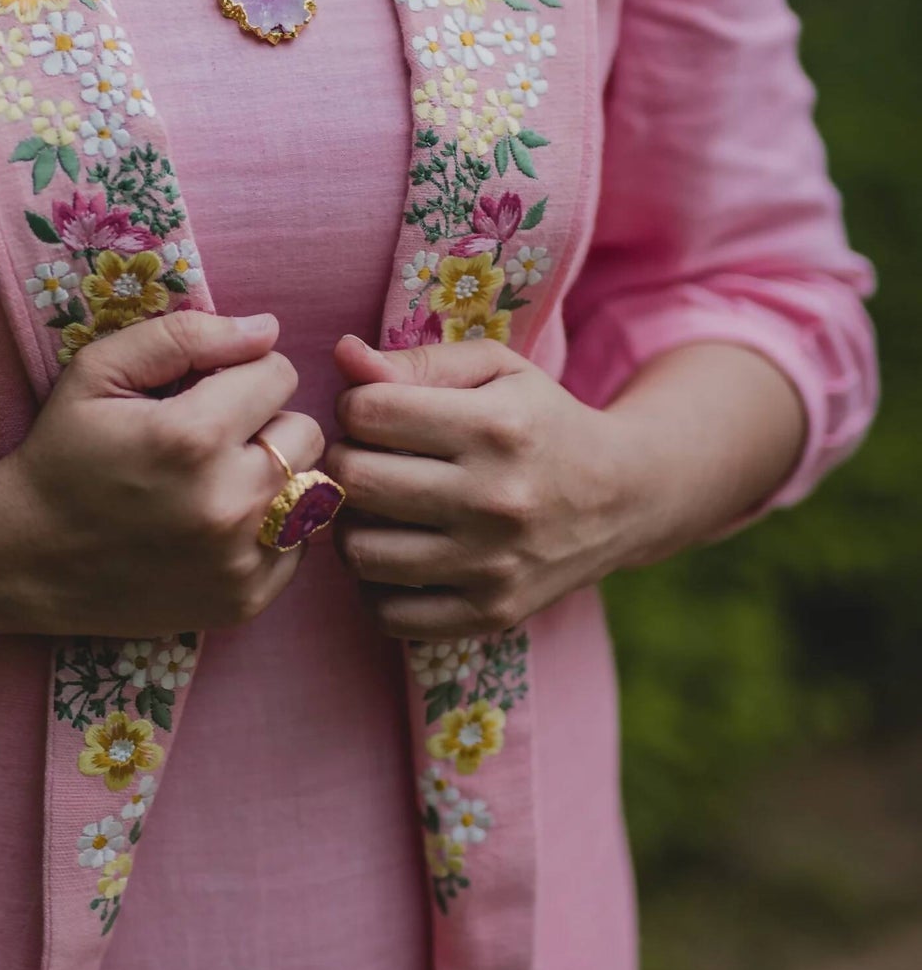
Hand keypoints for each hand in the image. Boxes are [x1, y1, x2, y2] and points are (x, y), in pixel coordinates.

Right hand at [0, 311, 323, 636]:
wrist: (26, 558)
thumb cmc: (63, 454)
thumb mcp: (99, 372)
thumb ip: (185, 337)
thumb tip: (267, 329)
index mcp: (193, 437)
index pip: (279, 374)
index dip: (243, 374)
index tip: (205, 393)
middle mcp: (227, 502)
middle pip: (305, 433)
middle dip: (265, 424)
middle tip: (213, 439)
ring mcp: (239, 560)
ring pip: (312, 490)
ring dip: (275, 477)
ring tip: (219, 481)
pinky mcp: (245, 601)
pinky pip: (300, 544)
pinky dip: (271, 530)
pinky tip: (220, 525)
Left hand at [326, 334, 644, 640]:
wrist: (625, 497)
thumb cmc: (542, 422)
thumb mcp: (497, 370)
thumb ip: (418, 360)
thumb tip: (343, 356)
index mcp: (496, 428)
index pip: (369, 413)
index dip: (356, 405)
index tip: (376, 412)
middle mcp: (496, 499)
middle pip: (356, 480)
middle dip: (345, 462)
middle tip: (368, 458)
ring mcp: (493, 565)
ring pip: (360, 551)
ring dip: (354, 526)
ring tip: (379, 508)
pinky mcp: (491, 614)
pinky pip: (387, 614)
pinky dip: (375, 587)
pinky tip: (398, 555)